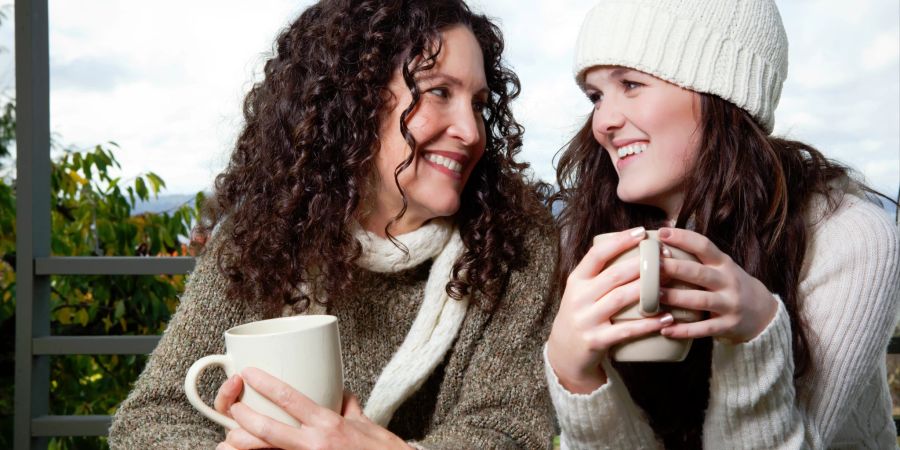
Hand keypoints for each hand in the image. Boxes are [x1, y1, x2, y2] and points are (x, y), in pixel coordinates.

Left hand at [217, 367, 411, 449]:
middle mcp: (315, 444)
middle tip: (233, 407)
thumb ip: (348, 407)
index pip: (290, 398)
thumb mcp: (366, 423)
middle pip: (268, 429)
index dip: (265, 384)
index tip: (249, 372)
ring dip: (242, 445)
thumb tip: (339, 394)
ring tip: (229, 437)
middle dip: (243, 417)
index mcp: (328, 424)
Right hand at [546, 227, 673, 393]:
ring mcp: (586, 319)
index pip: (597, 254)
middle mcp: (579, 297)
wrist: (564, 353)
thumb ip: (600, 273)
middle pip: (614, 275)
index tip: (642, 232)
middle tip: (665, 257)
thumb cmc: (582, 315)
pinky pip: (626, 330)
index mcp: (576, 280)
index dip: (620, 241)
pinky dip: (649, 323)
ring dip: (648, 289)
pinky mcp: (596, 340)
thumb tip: (633, 247)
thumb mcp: (582, 291)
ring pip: (621, 298)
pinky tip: (667, 318)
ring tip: (670, 282)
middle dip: (642, 264)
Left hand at [657, 227, 777, 342]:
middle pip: (699, 273)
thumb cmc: (730, 284)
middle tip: (651, 266)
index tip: (661, 233)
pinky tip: (664, 329)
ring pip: (700, 301)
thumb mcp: (721, 266)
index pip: (704, 245)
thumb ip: (698, 256)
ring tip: (652, 296)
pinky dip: (684, 330)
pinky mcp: (728, 326)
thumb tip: (663, 234)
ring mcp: (729, 304)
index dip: (683, 238)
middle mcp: (728, 281)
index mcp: (723, 263)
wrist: (763, 313)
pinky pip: (704, 329)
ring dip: (675, 298)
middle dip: (674, 268)